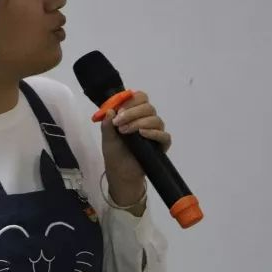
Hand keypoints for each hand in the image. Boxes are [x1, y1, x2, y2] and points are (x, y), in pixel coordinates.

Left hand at [100, 91, 170, 206]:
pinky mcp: (162, 145)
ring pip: (155, 119)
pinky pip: (164, 135)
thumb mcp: (107, 138)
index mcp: (135, 114)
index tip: (119, 110)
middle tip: (119, 122)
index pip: (139, 98)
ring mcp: (155, 132)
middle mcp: (147, 120)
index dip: (130, 100)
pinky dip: (153, 132)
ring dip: (139, 122)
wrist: (121, 173)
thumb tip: (110, 110)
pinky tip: (142, 134)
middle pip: (148, 106)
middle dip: (132, 112)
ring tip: (125, 131)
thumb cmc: (115, 153)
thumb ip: (107, 124)